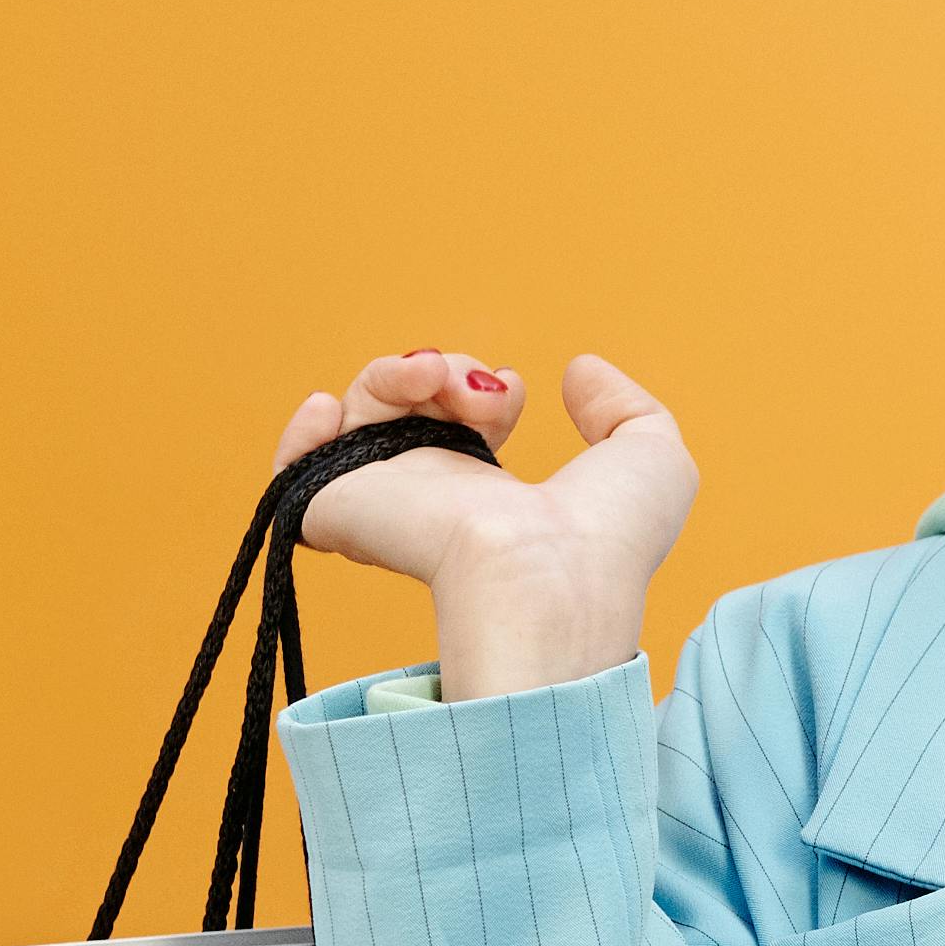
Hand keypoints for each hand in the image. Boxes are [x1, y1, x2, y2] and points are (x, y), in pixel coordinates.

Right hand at [272, 347, 698, 701]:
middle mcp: (434, 502)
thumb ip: (623, 407)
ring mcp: (384, 504)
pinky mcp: (337, 510)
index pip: (461, 423)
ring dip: (399, 374)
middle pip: (410, 405)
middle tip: (482, 390)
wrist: (545, 575)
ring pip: (362, 409)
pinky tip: (333, 407)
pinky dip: (305, 428)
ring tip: (437, 381)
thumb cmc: (608, 539)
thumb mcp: (650, 456)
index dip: (483, 387)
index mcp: (495, 498)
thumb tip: (580, 371)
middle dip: (445, 370)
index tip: (515, 393)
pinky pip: (295, 465)